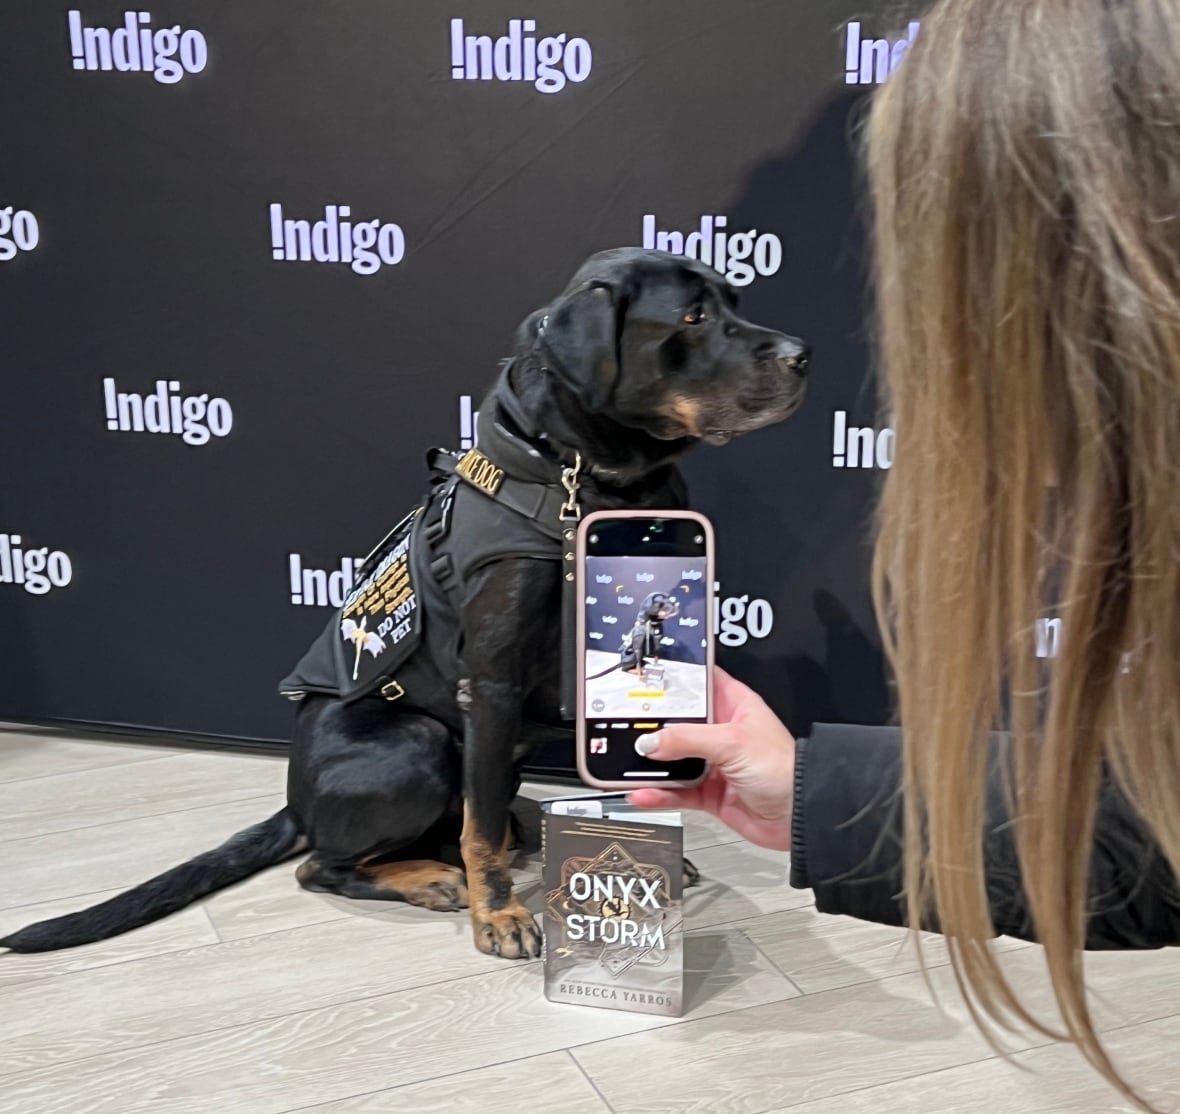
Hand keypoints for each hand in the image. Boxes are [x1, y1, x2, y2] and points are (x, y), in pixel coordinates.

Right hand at [628, 667, 795, 850]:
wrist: (800, 816)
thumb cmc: (785, 770)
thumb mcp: (732, 742)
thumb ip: (687, 739)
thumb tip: (650, 741)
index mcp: (734, 706)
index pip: (699, 682)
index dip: (675, 679)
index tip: (647, 677)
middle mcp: (721, 732)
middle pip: (678, 722)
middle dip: (653, 726)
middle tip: (626, 724)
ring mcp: (713, 763)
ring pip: (672, 759)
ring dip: (651, 764)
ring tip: (627, 763)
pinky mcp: (708, 792)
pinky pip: (675, 791)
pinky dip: (658, 793)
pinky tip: (643, 792)